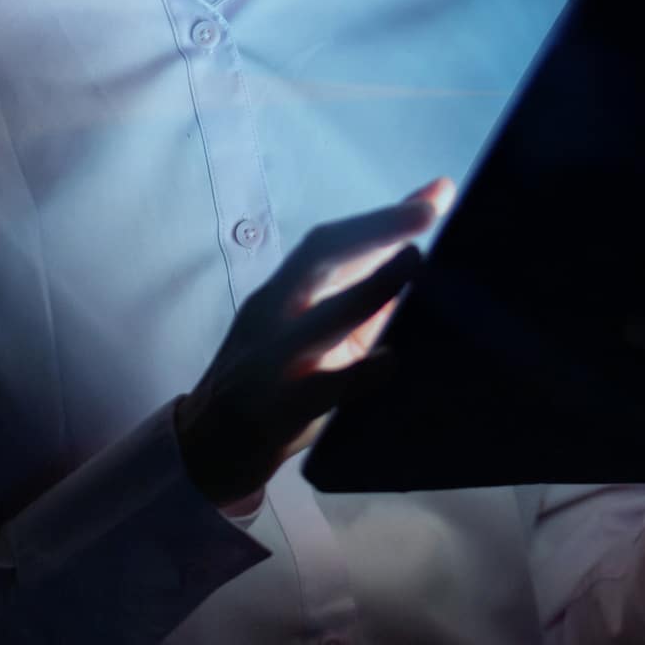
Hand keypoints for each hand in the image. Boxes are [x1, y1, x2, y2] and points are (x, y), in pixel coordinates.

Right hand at [173, 178, 452, 508]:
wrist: (210, 446)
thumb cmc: (279, 376)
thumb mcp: (317, 327)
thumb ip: (366, 283)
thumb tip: (420, 240)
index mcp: (283, 291)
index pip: (328, 241)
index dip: (380, 218)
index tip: (434, 198)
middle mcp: (274, 313)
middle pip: (320, 259)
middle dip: (374, 231)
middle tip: (428, 213)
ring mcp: (274, 360)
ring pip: (321, 318)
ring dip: (371, 287)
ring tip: (415, 262)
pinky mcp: (279, 409)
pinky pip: (321, 388)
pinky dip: (358, 374)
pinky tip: (390, 361)